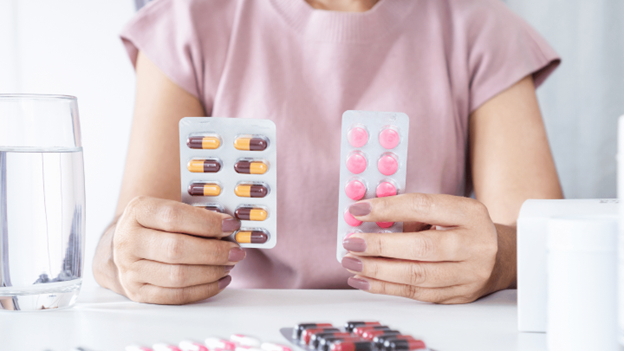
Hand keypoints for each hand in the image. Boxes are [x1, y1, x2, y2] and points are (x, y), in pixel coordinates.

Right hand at [110, 196, 243, 303]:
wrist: (127, 246)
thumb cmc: (156, 225)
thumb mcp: (168, 208)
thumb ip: (195, 214)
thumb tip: (229, 228)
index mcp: (138, 212)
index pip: (174, 216)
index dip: (207, 222)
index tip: (231, 226)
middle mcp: (128, 241)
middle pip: (176, 249)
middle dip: (214, 251)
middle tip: (236, 251)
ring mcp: (130, 269)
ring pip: (177, 276)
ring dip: (211, 272)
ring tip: (229, 264)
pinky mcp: (138, 292)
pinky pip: (175, 296)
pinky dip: (203, 290)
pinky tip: (219, 280)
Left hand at [341, 193, 512, 303]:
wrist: (502, 256)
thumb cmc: (465, 228)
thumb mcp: (447, 210)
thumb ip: (412, 213)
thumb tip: (368, 218)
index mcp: (469, 214)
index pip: (422, 207)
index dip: (387, 209)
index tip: (358, 210)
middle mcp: (474, 245)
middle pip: (420, 247)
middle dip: (379, 245)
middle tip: (352, 242)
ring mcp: (469, 274)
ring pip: (416, 275)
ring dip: (377, 270)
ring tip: (352, 262)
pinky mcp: (458, 295)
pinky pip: (416, 294)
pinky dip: (385, 287)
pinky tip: (364, 280)